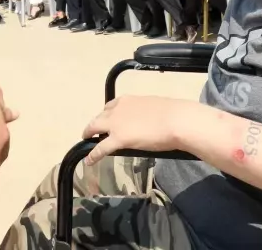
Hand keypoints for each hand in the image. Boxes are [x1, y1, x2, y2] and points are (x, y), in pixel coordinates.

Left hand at [82, 96, 196, 164]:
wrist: (176, 120)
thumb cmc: (173, 114)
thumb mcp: (155, 108)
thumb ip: (146, 113)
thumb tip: (149, 120)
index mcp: (128, 100)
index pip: (111, 106)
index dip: (107, 114)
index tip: (107, 119)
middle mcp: (118, 109)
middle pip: (99, 117)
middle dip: (94, 125)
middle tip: (91, 132)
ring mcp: (116, 124)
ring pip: (94, 128)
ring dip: (89, 134)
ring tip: (86, 140)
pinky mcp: (117, 139)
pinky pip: (100, 148)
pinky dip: (93, 155)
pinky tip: (89, 160)